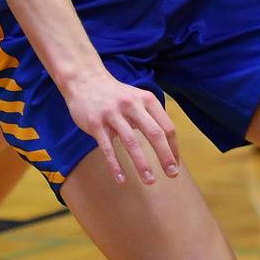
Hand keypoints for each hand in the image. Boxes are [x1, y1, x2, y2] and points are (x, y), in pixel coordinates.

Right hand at [64, 69, 179, 185]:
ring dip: (142, 164)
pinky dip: (115, 165)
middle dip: (165, 156)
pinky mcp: (96, 123)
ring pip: (131, 142)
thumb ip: (151, 116)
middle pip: (154, 133)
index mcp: (146, 100)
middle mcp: (131, 105)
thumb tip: (167, 144)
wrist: (84, 79)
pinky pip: (107, 148)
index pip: (166, 126)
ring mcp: (112, 114)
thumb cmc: (115, 94)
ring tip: (149, 180)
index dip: (173, 148)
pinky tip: (121, 179)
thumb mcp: (137, 98)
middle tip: (172, 174)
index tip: (175, 164)